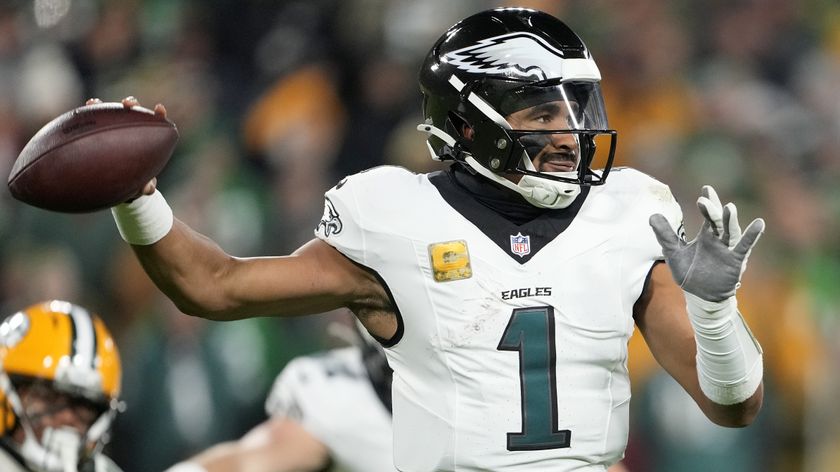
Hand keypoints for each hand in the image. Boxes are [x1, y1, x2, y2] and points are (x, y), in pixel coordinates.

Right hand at [86, 97, 162, 200]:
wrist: (118, 187)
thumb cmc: (135, 183)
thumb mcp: (140, 186)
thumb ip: (146, 186)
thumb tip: (147, 188)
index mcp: (147, 139)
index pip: (155, 123)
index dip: (158, 115)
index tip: (159, 110)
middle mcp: (131, 130)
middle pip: (133, 112)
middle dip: (130, 103)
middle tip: (127, 103)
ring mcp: (113, 130)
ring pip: (109, 113)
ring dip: (102, 106)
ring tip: (94, 102)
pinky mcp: (96, 134)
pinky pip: (89, 124)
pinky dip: (84, 119)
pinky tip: (75, 116)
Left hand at [649, 186, 764, 301]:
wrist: (700, 296)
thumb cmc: (690, 272)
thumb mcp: (673, 252)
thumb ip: (665, 234)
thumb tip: (652, 215)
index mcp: (706, 235)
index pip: (708, 215)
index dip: (708, 202)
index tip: (706, 188)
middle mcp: (719, 239)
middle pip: (718, 221)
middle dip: (712, 210)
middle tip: (705, 199)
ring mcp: (727, 249)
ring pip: (731, 231)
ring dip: (730, 220)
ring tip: (729, 207)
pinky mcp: (735, 261)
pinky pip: (744, 247)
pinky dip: (752, 235)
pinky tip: (759, 224)